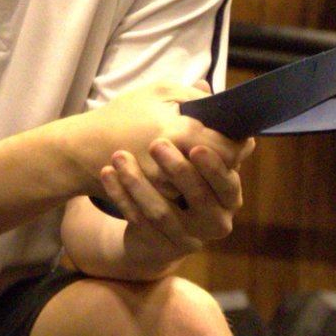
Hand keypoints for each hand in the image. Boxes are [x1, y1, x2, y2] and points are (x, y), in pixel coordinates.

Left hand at [91, 102, 249, 268]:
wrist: (155, 225)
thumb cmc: (178, 180)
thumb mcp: (191, 151)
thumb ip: (200, 122)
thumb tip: (205, 88)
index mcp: (228, 196)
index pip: (228, 181)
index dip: (214, 165)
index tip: (196, 146)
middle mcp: (215, 222)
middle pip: (198, 198)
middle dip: (177, 170)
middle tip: (156, 144)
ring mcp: (187, 239)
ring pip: (162, 212)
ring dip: (139, 183)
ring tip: (118, 157)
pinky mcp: (159, 247)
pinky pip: (138, 222)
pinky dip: (121, 197)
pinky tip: (107, 174)